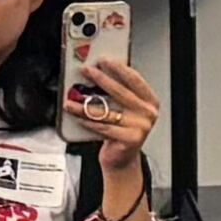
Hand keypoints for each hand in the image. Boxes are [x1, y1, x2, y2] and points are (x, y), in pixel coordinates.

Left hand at [67, 50, 163, 165]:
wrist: (122, 160)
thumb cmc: (121, 132)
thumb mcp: (125, 109)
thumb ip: (119, 92)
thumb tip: (99, 72)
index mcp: (150, 101)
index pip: (135, 79)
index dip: (118, 68)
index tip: (104, 60)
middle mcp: (147, 113)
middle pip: (120, 92)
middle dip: (100, 79)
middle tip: (86, 71)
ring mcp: (140, 127)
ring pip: (107, 111)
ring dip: (85, 105)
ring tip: (71, 100)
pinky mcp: (130, 139)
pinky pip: (103, 127)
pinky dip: (88, 122)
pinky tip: (77, 117)